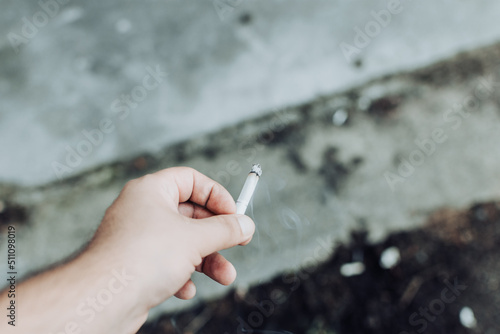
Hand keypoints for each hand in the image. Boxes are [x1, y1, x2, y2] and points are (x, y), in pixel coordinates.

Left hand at [88, 167, 255, 308]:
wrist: (102, 300)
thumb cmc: (141, 259)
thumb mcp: (195, 239)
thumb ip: (225, 229)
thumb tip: (246, 224)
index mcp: (151, 190)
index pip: (191, 180)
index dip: (217, 195)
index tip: (235, 214)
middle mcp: (143, 210)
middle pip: (191, 214)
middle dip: (217, 235)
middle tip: (238, 244)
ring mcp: (138, 238)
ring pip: (182, 242)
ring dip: (207, 259)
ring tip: (225, 276)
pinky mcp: (135, 263)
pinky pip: (167, 262)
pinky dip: (182, 274)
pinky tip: (185, 288)